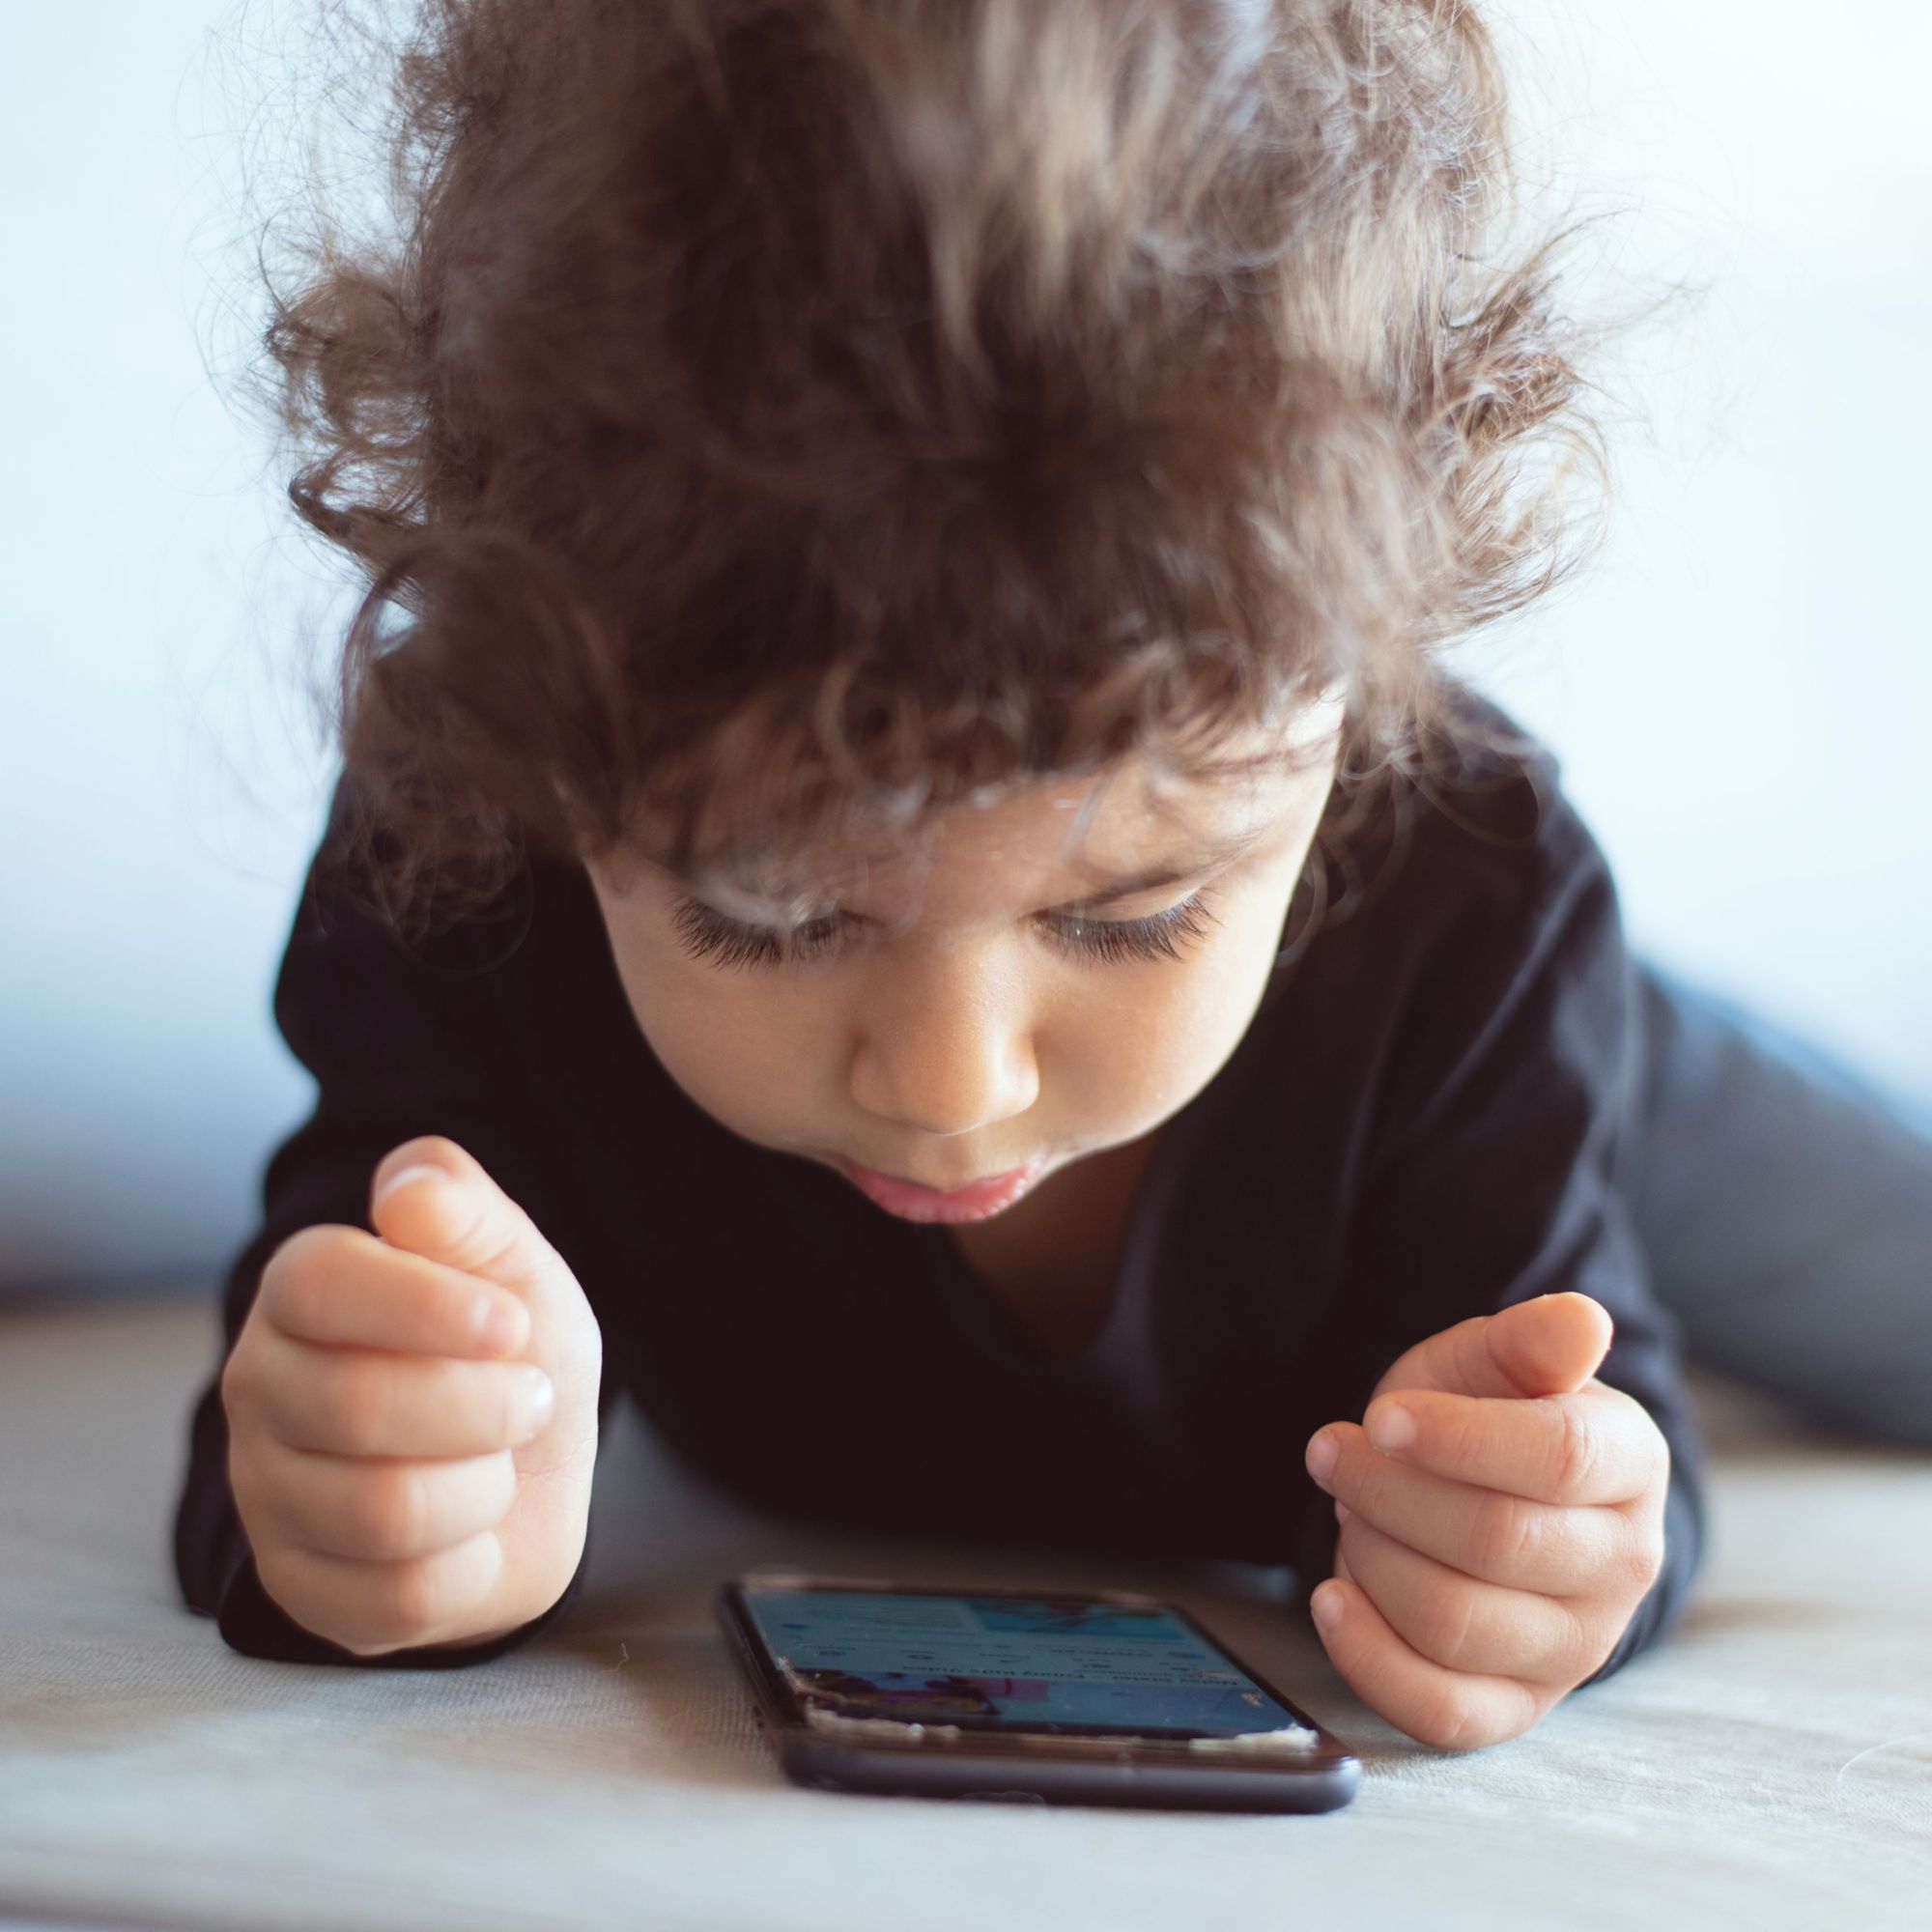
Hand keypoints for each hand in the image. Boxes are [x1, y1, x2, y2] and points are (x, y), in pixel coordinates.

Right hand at [221, 1136, 603, 1657]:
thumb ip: (464, 1212)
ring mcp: (269, 1494)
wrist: (532, 1468)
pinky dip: (471, 1566)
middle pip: (356, 1406)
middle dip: (484, 1407)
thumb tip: (411, 1187)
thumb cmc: (510, 1353)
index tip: (511, 1323)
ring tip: (497, 1462)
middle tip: (531, 1398)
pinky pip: (397, 1598)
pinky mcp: (302, 1589)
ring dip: (484, 1487)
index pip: (315, 1284)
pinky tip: (473, 1534)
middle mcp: (260, 1388)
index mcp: (300, 1290)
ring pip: (382, 1512)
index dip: (423, 1306)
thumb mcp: (514, 1266)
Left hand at [1301, 1291, 1668, 1749]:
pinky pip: (1442, 1712)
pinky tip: (1332, 1597)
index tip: (1381, 1417)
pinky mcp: (1517, 1706)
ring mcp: (1574, 1648)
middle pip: (1495, 1542)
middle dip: (1387, 1492)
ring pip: (1456, 1624)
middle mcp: (1624, 1566)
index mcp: (1630, 1464)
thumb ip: (1532, 1342)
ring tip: (1350, 1509)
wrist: (1476, 1492)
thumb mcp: (1493, 1362)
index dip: (1456, 1438)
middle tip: (1335, 1453)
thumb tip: (1582, 1320)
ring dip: (1372, 1557)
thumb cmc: (1484, 1416)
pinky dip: (1369, 1658)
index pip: (1559, 1457)